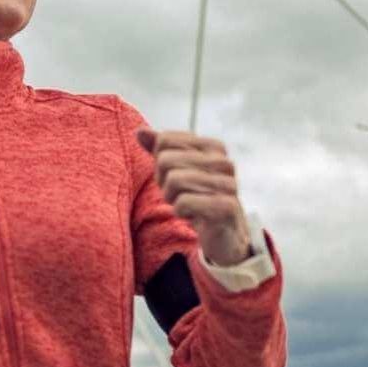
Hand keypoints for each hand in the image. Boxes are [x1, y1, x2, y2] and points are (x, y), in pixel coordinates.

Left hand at [135, 128, 252, 265]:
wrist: (224, 234)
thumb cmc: (198, 198)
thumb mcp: (176, 171)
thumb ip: (159, 149)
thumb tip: (139, 131)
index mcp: (213, 147)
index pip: (164, 141)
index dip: (160, 163)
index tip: (174, 178)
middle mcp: (223, 162)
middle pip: (166, 160)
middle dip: (164, 182)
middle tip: (179, 195)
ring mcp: (228, 184)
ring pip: (174, 180)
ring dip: (172, 198)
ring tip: (186, 205)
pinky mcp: (226, 207)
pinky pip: (184, 202)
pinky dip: (181, 211)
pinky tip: (194, 216)